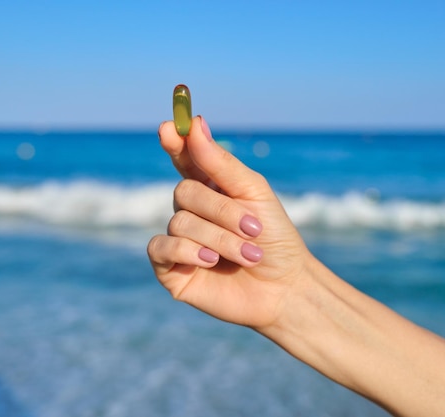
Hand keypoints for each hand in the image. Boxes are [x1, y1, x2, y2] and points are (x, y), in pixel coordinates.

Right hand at [148, 116, 313, 327]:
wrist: (285, 288)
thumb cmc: (275, 239)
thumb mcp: (253, 193)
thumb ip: (220, 162)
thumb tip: (194, 123)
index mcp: (210, 188)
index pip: (184, 159)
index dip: (174, 142)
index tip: (168, 128)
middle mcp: (190, 211)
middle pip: (184, 192)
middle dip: (222, 211)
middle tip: (254, 230)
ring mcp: (178, 240)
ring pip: (179, 222)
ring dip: (219, 239)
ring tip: (248, 255)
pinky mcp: (170, 269)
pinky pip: (160, 248)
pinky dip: (189, 252)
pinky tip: (212, 262)